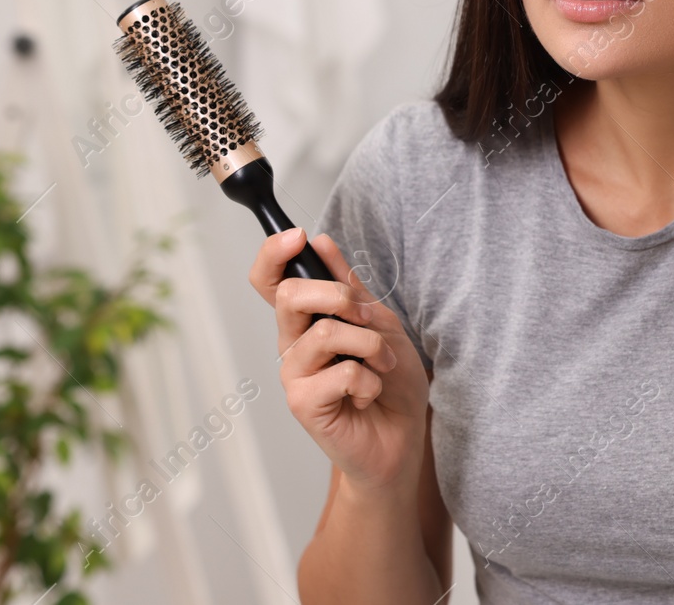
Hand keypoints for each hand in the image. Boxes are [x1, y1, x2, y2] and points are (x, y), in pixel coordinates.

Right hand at [248, 228, 428, 496]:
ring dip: (369, 344)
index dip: (273, 253)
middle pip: (290, 295)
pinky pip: (341, 373)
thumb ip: (349, 287)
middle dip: (339, 296)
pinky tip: (369, 395)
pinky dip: (369, 380)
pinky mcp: (303, 404)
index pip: (270, 280)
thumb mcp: (378, 323)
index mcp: (306, 320)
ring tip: (382, 364)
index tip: (298, 236)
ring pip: (324, 333)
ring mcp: (294, 376)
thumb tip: (321, 243)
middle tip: (368, 319)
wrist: (404, 437)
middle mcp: (292, 345)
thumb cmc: (391, 382)